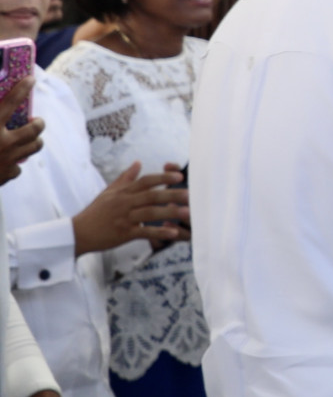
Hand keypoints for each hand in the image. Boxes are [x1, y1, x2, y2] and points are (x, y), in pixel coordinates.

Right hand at [0, 77, 43, 186]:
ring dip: (34, 141)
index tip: (31, 79)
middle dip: (38, 123)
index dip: (22, 88)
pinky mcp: (7, 174)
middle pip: (35, 129)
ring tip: (29, 138)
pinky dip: (14, 164)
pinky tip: (7, 161)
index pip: (11, 101)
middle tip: (34, 121)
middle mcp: (4, 141)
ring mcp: (8, 159)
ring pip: (35, 146)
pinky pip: (18, 168)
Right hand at [71, 162, 189, 255]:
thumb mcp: (108, 192)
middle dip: (171, 194)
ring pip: (149, 213)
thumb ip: (125, 178)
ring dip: (170, 212)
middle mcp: (124, 203)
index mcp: (123, 192)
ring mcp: (124, 218)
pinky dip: (159, 232)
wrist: (77, 233)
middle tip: (191, 195)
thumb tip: (138, 162)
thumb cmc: (95, 212)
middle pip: (151, 196)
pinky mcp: (123, 234)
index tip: (179, 176)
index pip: (145, 181)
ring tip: (187, 213)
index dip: (162, 177)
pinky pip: (144, 232)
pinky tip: (174, 233)